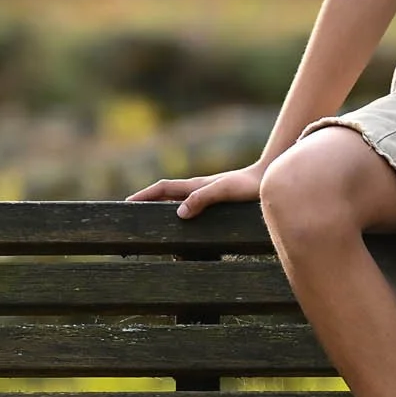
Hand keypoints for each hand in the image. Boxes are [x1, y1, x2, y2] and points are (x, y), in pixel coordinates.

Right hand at [126, 164, 265, 218]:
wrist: (268, 176)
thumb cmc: (248, 185)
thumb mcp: (224, 191)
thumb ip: (203, 199)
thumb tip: (179, 213)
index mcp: (195, 185)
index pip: (163, 189)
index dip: (144, 195)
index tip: (127, 204)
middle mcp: (198, 187)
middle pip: (166, 193)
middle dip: (148, 201)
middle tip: (132, 213)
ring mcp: (207, 192)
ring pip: (178, 199)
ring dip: (162, 206)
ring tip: (151, 219)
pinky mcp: (216, 198)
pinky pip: (191, 204)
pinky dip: (180, 210)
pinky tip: (184, 220)